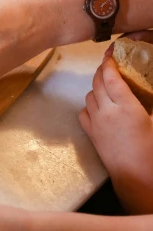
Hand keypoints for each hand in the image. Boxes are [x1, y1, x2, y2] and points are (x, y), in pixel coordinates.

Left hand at [79, 55, 152, 213]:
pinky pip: (84, 112)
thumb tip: (144, 90)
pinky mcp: (91, 135)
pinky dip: (90, 104)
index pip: (112, 77)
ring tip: (108, 85)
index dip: (110, 61)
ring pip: (89, 95)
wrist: (136, 179)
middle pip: (98, 82)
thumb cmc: (151, 152)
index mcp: (126, 107)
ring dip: (97, 86)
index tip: (112, 51)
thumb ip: (149, 100)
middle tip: (111, 64)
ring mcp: (96, 124)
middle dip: (103, 70)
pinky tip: (99, 106)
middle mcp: (107, 112)